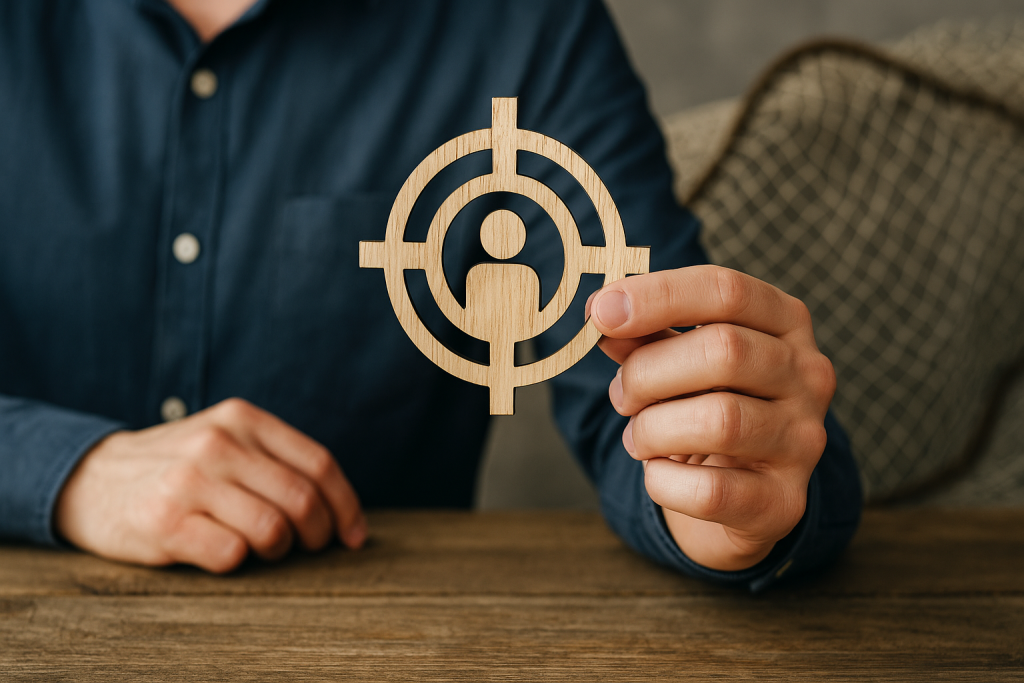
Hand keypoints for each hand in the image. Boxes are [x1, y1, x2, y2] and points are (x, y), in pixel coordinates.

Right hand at [55, 398, 365, 572]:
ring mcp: (190, 480)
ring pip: (272, 530)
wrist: (90, 479)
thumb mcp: (226, 440)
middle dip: (318, 535)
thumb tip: (342, 510)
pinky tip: (219, 550)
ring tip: (261, 547)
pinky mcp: (165, 520)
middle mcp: (218, 442)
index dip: (346, 505)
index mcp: (242, 418)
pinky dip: (237, 561)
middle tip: (308, 547)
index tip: (353, 535)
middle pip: (302, 499)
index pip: (319, 463)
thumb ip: (276, 460)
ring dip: (277, 550)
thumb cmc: (178, 468)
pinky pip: (231, 555)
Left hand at [588, 265, 835, 570]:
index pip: (727, 290)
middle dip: (648, 373)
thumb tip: (603, 314)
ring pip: (719, 421)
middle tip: (621, 395)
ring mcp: (804, 440)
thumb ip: (644, 334)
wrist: (742, 492)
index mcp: (785, 321)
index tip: (600, 312)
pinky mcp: (784, 501)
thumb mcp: (679, 359)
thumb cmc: (707, 404)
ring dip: (653, 429)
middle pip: (724, 351)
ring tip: (638, 437)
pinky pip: (710, 491)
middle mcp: (808, 375)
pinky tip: (657, 473)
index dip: (657, 296)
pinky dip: (663, 481)